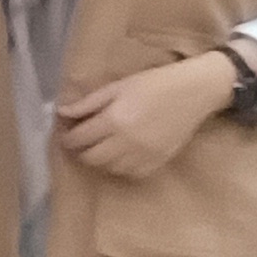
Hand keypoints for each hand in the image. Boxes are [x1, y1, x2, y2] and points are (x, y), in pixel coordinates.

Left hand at [57, 50, 230, 180]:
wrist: (194, 92)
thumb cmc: (154, 83)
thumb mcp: (117, 87)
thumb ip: (88, 103)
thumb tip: (62, 113)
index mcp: (114, 120)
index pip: (79, 138)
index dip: (67, 137)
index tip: (65, 132)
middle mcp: (127, 142)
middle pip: (91, 158)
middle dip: (80, 150)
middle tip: (79, 140)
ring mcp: (144, 155)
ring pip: (109, 168)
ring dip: (99, 159)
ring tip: (100, 145)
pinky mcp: (158, 162)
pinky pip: (131, 173)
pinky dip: (120, 167)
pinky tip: (120, 153)